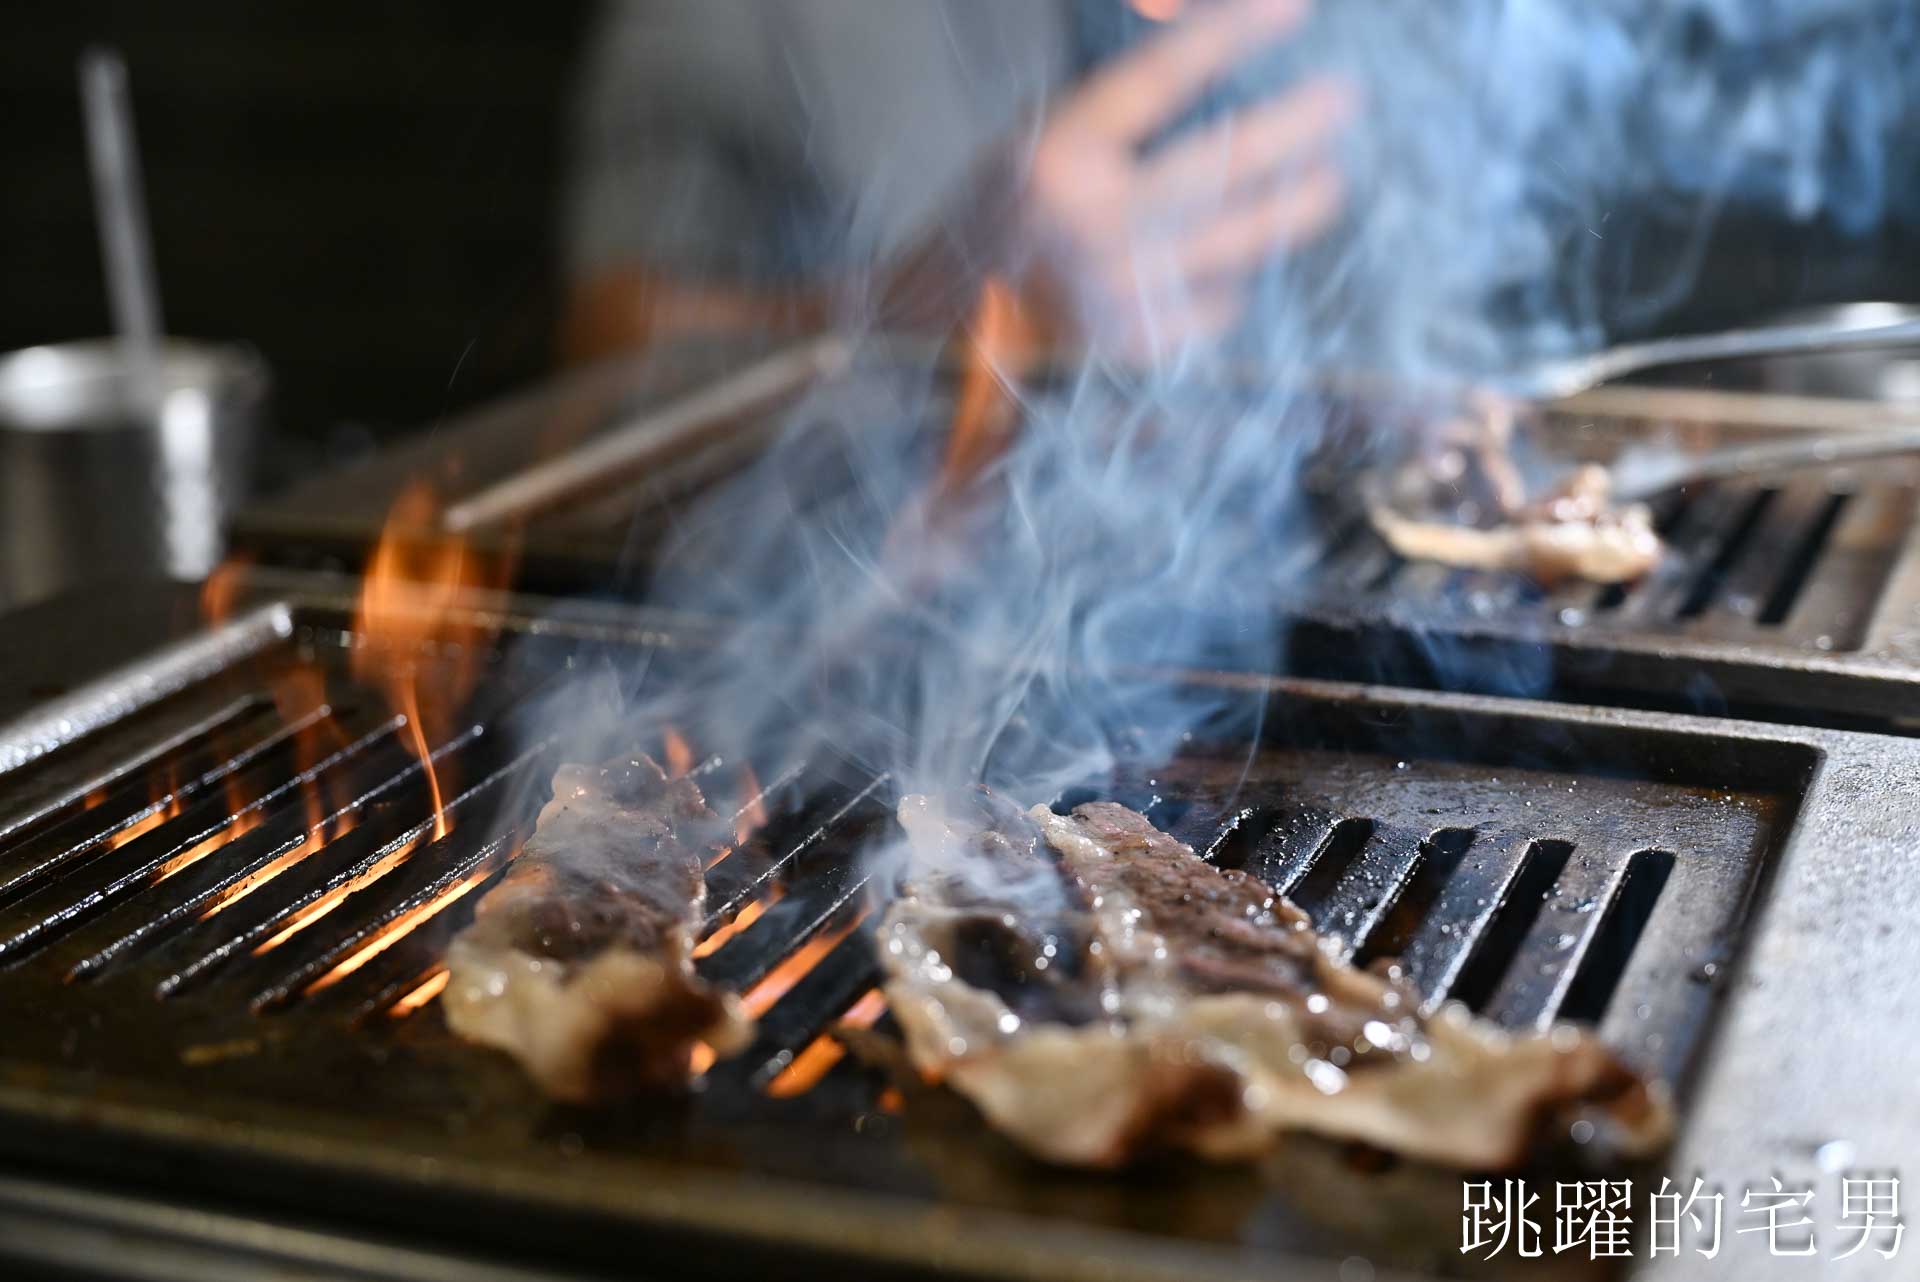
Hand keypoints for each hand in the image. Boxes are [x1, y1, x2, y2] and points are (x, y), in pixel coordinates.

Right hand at [1018, 0, 1354, 357]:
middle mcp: (1095, 226)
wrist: (941, 346)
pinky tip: (1223, 268)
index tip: (1294, 8)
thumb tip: (1209, 55)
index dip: (1233, 37)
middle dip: (1298, 127)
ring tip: (1327, 183)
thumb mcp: (1031, 148)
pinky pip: (1218, 303)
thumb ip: (1114, 114)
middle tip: (1345, 101)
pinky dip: (1226, 281)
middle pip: (1227, 165)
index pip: (1163, 81)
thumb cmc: (992, 232)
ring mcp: (1125, 293)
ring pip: (1243, 240)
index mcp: (1057, 161)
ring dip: (1296, 207)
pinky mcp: (1144, 351)